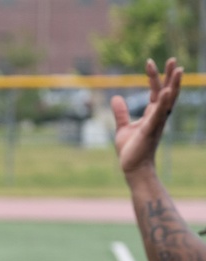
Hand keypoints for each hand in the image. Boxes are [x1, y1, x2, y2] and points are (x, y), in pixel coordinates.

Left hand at [110, 57, 182, 175]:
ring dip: (173, 85)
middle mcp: (158, 116)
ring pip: (168, 100)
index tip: (149, 62)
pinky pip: (158, 114)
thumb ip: (121, 113)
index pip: (155, 91)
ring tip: (179, 69)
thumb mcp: (123, 127)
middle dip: (170, 76)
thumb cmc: (130, 149)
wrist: (132, 167)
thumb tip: (116, 97)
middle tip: (174, 59)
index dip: (153, 77)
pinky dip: (162, 102)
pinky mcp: (150, 130)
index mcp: (152, 114)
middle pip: (167, 91)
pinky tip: (165, 91)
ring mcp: (156, 122)